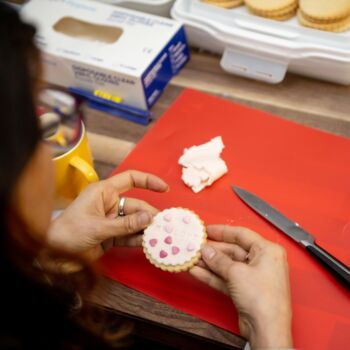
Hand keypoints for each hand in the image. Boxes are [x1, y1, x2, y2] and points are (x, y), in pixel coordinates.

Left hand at [46, 170, 167, 263]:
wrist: (51, 256)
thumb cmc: (69, 233)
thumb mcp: (99, 227)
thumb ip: (126, 225)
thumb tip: (151, 218)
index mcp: (104, 192)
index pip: (130, 179)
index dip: (148, 181)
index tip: (164, 188)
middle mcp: (109, 204)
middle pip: (136, 205)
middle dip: (150, 214)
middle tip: (165, 224)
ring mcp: (111, 220)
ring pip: (134, 221)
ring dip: (146, 228)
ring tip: (162, 235)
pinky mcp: (111, 236)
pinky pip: (129, 235)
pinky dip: (138, 239)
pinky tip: (149, 244)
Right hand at [190, 225, 291, 348]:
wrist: (266, 329)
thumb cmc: (263, 298)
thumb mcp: (236, 272)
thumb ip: (219, 260)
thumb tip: (207, 251)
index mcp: (267, 251)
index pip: (242, 234)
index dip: (222, 231)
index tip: (207, 230)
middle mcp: (262, 262)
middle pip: (233, 250)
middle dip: (214, 249)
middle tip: (197, 246)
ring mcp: (253, 277)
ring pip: (228, 265)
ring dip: (210, 263)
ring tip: (193, 258)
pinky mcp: (245, 290)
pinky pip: (226, 278)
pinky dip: (212, 275)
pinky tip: (198, 271)